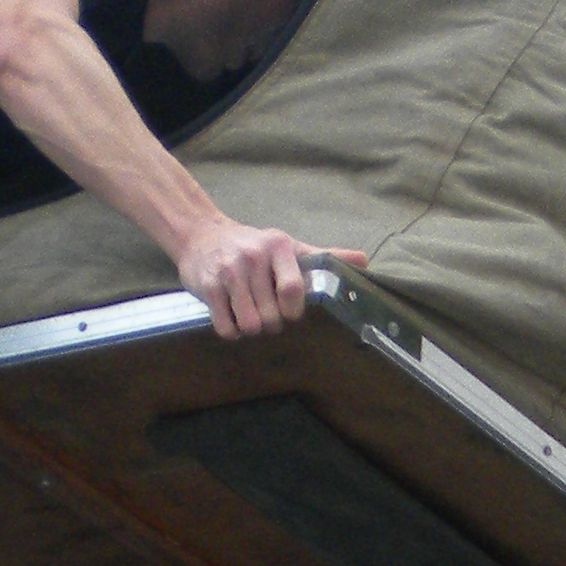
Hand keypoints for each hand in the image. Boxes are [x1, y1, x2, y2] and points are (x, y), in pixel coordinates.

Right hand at [178, 213, 321, 339]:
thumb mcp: (287, 246)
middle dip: (272, 323)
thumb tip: (364, 261)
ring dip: (251, 329)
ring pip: (250, 325)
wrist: (201, 234)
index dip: (293, 311)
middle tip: (266, 314)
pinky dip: (231, 331)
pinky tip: (231, 317)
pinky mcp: (207, 287)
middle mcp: (253, 256)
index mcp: (278, 246)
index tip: (290, 312)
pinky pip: (226, 327)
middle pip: (271, 315)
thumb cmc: (251, 246)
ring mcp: (228, 272)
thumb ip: (323, 256)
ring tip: (249, 315)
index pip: (293, 289)